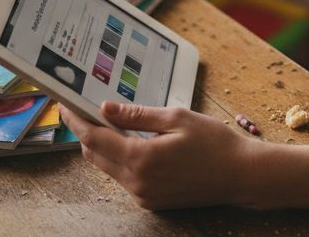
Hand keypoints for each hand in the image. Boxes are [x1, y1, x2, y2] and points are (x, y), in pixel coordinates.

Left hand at [59, 102, 258, 209]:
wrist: (241, 176)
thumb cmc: (215, 144)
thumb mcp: (176, 118)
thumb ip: (137, 115)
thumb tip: (106, 108)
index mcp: (141, 158)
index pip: (93, 139)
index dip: (76, 121)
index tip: (66, 106)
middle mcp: (137, 182)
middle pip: (95, 156)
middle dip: (86, 133)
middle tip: (85, 110)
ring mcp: (144, 195)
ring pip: (108, 168)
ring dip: (104, 147)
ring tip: (110, 122)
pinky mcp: (152, 202)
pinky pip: (125, 179)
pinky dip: (121, 160)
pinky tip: (132, 143)